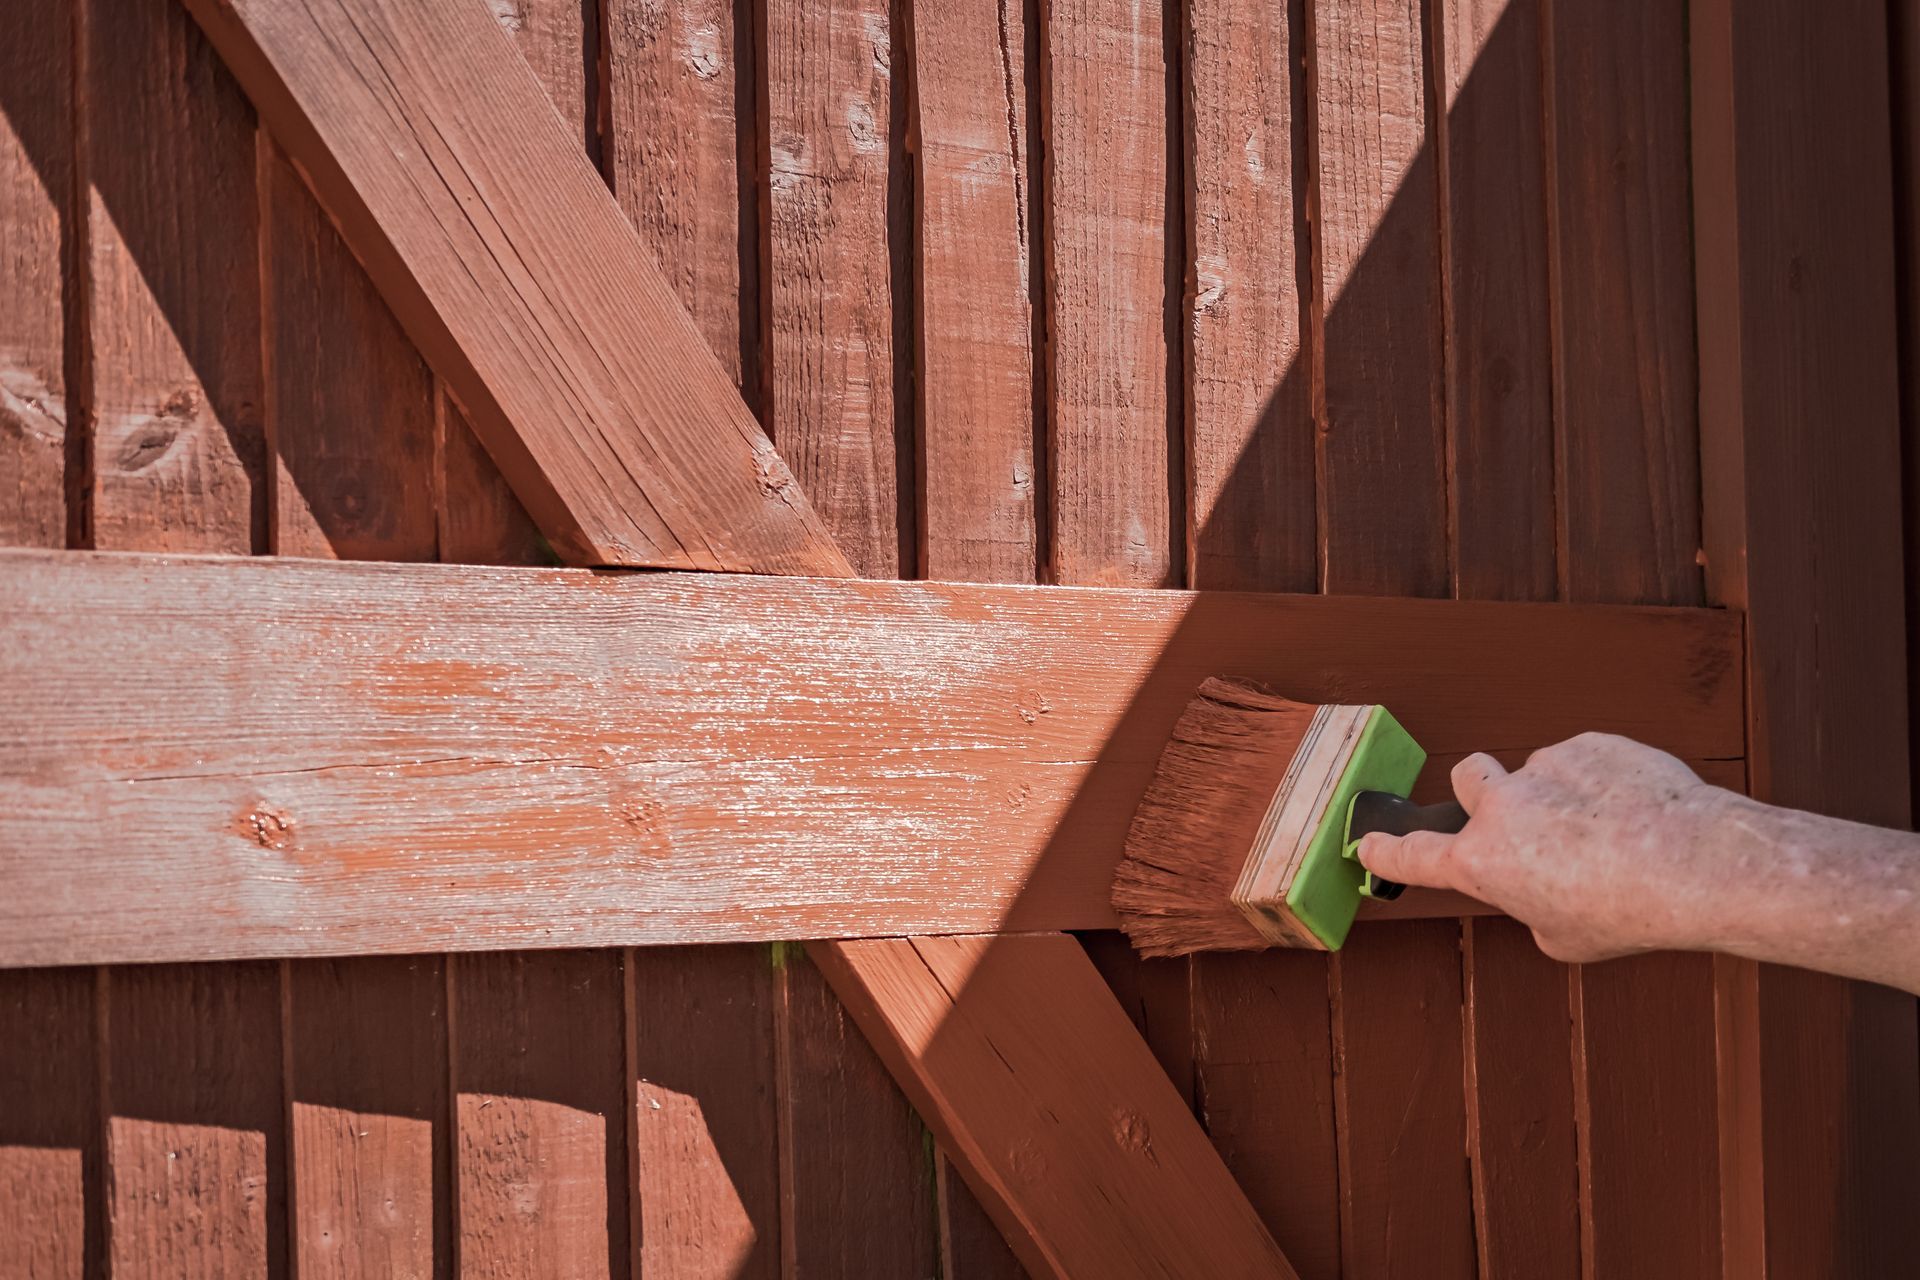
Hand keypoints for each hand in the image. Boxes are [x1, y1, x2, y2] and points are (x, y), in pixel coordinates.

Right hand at [1357, 733, 1729, 961]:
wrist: (1694, 864)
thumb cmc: (1631, 910)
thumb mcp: (1565, 938)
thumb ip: (1533, 906)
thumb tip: (1542, 883)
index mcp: (1485, 863)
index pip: (1414, 856)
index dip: (1386, 850)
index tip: (1368, 841)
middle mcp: (1502, 807)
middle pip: (1468, 776)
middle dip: (1485, 791)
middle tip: (1521, 815)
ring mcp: (1544, 768)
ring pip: (1540, 772)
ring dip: (1564, 795)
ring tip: (1613, 831)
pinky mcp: (1590, 744)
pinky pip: (1588, 760)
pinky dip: (1605, 782)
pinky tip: (1636, 811)